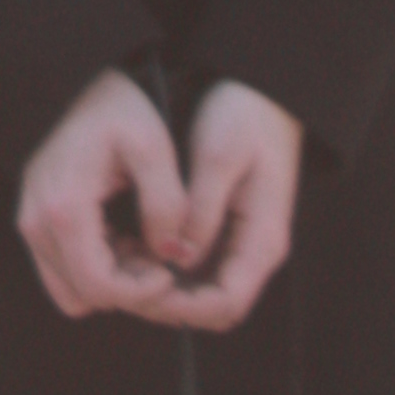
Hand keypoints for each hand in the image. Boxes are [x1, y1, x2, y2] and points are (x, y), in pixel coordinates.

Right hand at [14, 71, 302, 331]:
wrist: (89, 79)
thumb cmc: (123, 109)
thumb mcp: (155, 148)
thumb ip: (168, 204)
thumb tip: (172, 255)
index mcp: (64, 204)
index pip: (98, 285)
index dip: (141, 292)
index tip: (170, 271)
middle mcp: (36, 219)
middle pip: (84, 294)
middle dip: (129, 291)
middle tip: (162, 262)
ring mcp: (31, 221)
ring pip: (71, 290)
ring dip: (111, 284)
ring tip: (144, 251)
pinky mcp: (36, 220)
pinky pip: (64, 273)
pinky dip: (95, 271)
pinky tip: (124, 243)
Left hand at [152, 81, 300, 331]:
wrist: (267, 86)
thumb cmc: (245, 113)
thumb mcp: (217, 156)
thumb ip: (200, 210)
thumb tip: (180, 258)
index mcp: (264, 238)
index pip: (227, 302)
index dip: (185, 309)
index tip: (143, 292)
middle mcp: (258, 248)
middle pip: (216, 305)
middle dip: (173, 306)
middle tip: (127, 287)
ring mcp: (247, 239)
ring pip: (208, 290)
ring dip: (171, 290)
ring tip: (128, 270)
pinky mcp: (233, 226)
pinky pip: (204, 266)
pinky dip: (174, 269)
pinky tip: (142, 251)